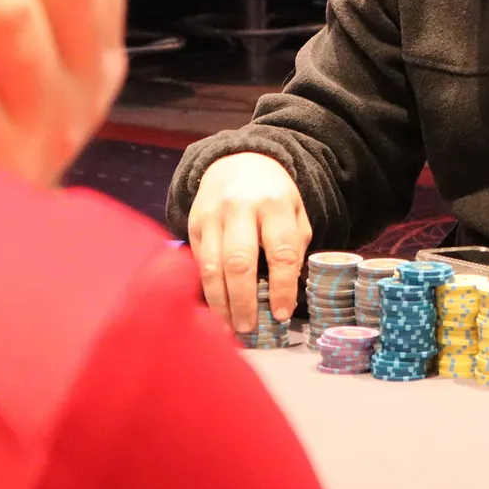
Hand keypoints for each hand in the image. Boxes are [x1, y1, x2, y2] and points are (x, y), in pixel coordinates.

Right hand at [187, 152, 311, 331]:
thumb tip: (287, 290)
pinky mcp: (193, 224)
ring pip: (211, 266)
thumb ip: (294, 245)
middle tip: (249, 328)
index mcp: (274, 204)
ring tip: (229, 328)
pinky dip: (206, 289)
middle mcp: (240, 208)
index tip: (282, 314)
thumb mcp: (295, 211)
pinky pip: (197, 263)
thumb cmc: (272, 194)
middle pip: (239, 261)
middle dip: (244, 300)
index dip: (282, 286)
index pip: (281, 251)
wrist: (237, 160)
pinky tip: (215, 308)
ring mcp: (212, 216)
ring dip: (220, 302)